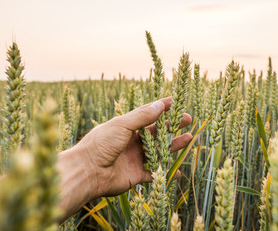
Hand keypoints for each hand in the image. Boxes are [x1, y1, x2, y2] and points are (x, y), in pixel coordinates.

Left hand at [77, 97, 191, 197]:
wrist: (88, 171)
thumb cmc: (101, 143)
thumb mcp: (122, 124)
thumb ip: (142, 116)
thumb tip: (160, 104)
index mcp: (126, 127)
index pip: (147, 114)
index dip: (161, 108)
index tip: (176, 102)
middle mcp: (131, 142)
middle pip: (156, 133)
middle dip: (172, 126)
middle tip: (188, 120)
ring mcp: (134, 158)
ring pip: (158, 151)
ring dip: (173, 146)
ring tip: (189, 139)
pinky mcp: (135, 175)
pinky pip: (153, 174)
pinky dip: (164, 172)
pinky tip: (178, 170)